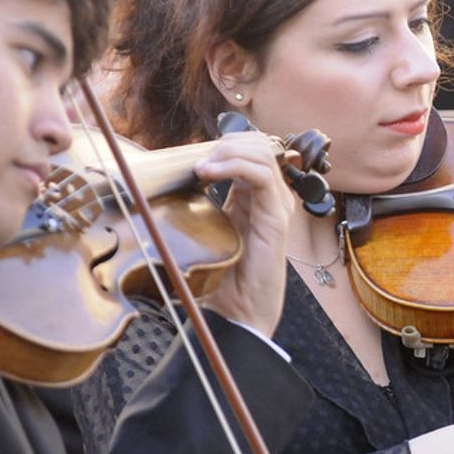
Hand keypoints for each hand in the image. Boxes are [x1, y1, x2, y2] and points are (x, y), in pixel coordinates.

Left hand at [194, 131, 292, 335]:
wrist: (238, 310)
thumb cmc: (223, 275)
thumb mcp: (206, 228)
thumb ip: (203, 202)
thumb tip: (176, 177)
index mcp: (257, 197)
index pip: (252, 150)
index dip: (225, 143)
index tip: (194, 158)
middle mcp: (272, 197)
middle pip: (260, 145)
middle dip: (227, 143)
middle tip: (200, 162)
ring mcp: (277, 206)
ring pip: (263, 153)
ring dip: (228, 152)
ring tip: (203, 168)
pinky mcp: (276, 218)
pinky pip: (262, 176)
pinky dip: (234, 166)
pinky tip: (209, 175)